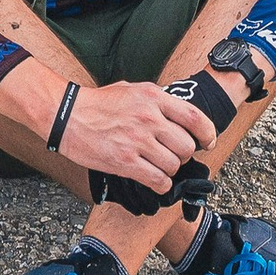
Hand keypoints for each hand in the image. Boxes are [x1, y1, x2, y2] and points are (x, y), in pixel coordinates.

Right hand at [57, 76, 203, 195]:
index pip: (195, 117)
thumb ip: (157, 101)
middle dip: (183, 154)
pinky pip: (158, 180)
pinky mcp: (125, 162)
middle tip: (173, 155)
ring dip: (170, 170)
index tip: (207, 143)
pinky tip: (154, 180)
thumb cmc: (99, 103)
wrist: (68, 116)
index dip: (207, 134)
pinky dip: (161, 184)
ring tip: (159, 166)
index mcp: (153, 97)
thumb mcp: (132, 89)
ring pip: (174, 165)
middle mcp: (149, 118)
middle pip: (186, 146)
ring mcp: (137, 141)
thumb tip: (179, 115)